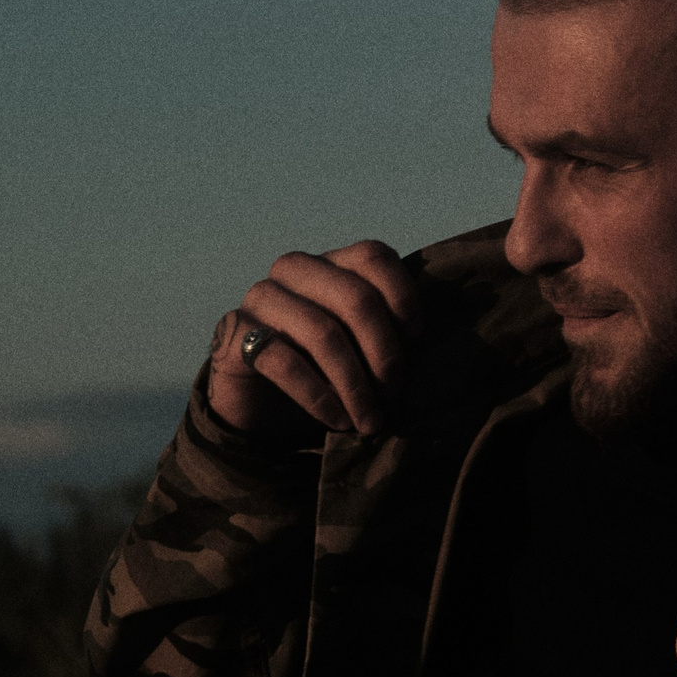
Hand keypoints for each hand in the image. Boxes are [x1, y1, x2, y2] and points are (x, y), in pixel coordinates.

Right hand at [208, 240, 424, 441]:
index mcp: (331, 265)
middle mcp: (294, 270)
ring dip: (355, 385)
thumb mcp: (363, 349)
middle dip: (384, 352)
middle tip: (395, 393)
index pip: (373, 256)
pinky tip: (338, 420)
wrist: (260, 408)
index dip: (403, 296)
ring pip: (323, 333)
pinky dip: (319, 397)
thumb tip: (439, 346)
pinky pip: (285, 362)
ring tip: (370, 421)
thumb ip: (390, 333)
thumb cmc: (324, 374)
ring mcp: (262, 297)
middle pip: (355, 297)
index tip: (418, 339)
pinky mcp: (236, 333)